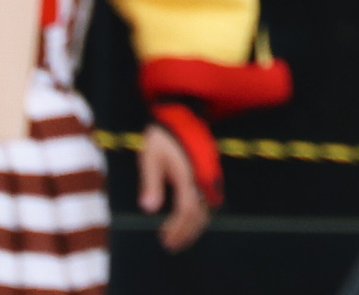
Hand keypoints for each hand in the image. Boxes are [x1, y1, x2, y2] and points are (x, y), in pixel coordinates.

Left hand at [138, 119, 213, 252]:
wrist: (181, 113)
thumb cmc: (162, 136)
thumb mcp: (150, 157)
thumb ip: (151, 183)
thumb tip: (148, 210)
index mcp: (188, 175)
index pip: (186, 210)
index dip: (177, 229)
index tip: (164, 239)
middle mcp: (202, 178)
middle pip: (200, 214)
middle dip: (186, 233)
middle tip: (170, 246)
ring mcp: (209, 175)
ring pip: (208, 208)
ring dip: (194, 226)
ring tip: (178, 237)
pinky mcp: (210, 172)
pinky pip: (210, 199)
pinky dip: (201, 214)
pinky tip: (188, 218)